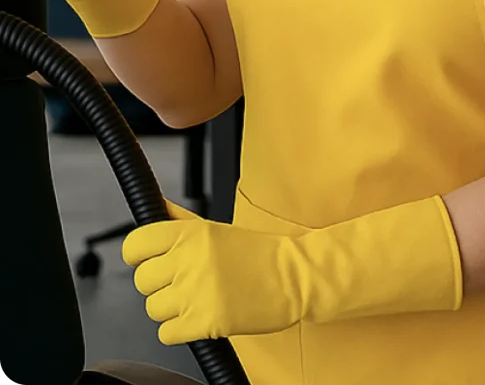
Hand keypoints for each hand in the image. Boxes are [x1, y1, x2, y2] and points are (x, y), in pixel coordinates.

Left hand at [123, 195, 461, 344]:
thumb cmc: (256, 252)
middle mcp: (189, 260)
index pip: (135, 245)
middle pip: (142, 280)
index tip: (151, 260)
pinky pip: (166, 333)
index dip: (139, 256)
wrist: (293, 276)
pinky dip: (180, 329)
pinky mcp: (203, 322)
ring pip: (153, 308)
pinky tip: (201, 315)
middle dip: (160, 285)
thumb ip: (180, 222)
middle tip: (185, 282)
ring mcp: (195, 292)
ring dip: (172, 308)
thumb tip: (154, 207)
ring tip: (198, 298)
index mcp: (190, 234)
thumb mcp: (216, 230)